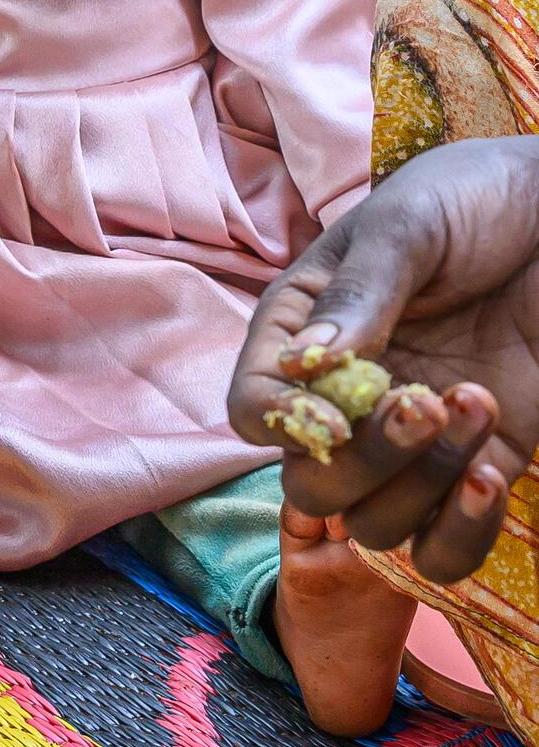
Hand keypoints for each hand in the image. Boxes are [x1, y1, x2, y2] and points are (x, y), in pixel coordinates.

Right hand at [229, 138, 538, 582]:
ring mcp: (413, 437)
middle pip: (311, 483)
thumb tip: (302, 369)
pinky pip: (445, 547)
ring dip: (422, 487)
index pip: (254, 403)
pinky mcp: (481, 464)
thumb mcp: (408, 227)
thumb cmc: (476, 199)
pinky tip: (492, 476)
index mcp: (306, 328)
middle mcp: (349, 394)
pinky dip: (460, 534)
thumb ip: (357, 294)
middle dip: (362, 461)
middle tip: (424, 401)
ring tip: (477, 403)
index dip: (282, 422)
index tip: (335, 414)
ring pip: (375, 524)